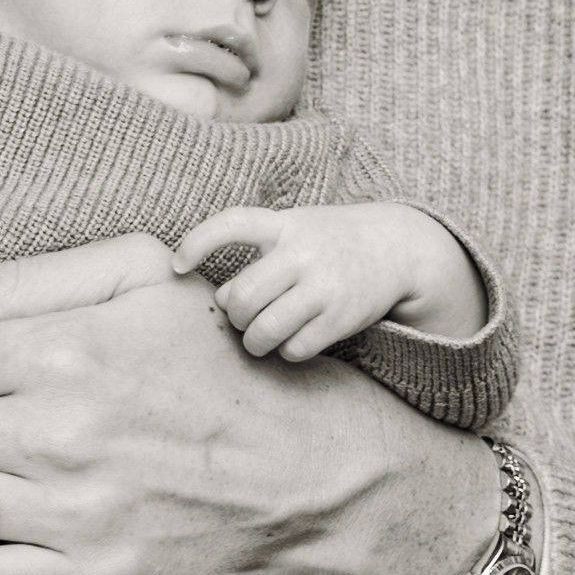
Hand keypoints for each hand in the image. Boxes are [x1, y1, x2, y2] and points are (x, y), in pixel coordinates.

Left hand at [192, 201, 481, 360]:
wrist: (398, 247)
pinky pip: (294, 349)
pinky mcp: (341, 316)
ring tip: (261, 337)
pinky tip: (295, 340)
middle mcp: (303, 251)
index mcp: (284, 225)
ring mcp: (324, 285)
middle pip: (241, 297)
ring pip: (263, 330)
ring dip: (255, 341)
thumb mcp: (295, 229)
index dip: (197, 243)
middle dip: (234, 316)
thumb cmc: (329, 242)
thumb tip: (219, 298)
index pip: (231, 224)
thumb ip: (257, 254)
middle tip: (242, 319)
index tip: (176, 265)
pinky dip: (287, 351)